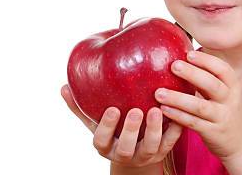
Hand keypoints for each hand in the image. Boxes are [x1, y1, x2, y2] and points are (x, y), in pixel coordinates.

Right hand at [60, 84, 182, 167]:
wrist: (135, 154)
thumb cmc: (113, 131)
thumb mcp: (95, 123)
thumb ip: (81, 107)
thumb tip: (64, 86)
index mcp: (105, 146)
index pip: (102, 139)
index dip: (107, 126)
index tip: (113, 109)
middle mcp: (124, 153)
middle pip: (126, 147)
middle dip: (132, 130)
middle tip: (137, 110)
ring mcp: (144, 155)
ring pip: (151, 147)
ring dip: (155, 129)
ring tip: (158, 109)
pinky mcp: (162, 152)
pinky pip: (170, 143)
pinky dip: (175, 129)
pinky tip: (177, 112)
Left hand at [153, 51, 241, 163]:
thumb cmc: (229, 114)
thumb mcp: (227, 95)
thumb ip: (210, 81)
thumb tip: (187, 58)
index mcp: (233, 87)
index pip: (223, 69)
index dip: (207, 61)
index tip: (189, 53)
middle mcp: (230, 101)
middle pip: (212, 84)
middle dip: (192, 74)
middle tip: (173, 65)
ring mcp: (222, 117)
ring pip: (199, 106)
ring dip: (178, 98)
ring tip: (159, 92)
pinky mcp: (213, 133)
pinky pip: (193, 123)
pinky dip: (178, 116)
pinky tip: (164, 110)